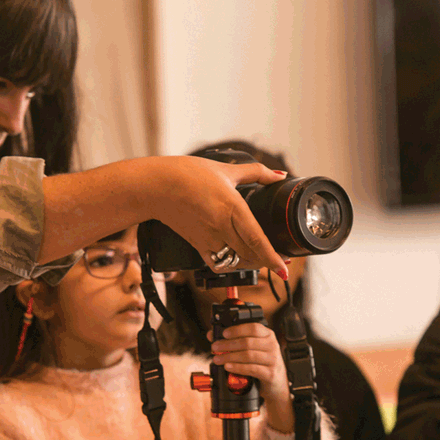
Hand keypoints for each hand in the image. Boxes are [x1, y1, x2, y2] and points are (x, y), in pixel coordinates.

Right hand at [151, 157, 287, 277]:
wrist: (156, 186)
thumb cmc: (188, 174)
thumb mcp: (227, 170)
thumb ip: (257, 173)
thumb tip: (279, 174)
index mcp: (233, 208)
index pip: (257, 240)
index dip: (272, 258)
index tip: (283, 269)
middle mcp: (221, 227)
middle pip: (250, 255)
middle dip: (267, 262)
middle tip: (279, 261)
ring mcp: (208, 239)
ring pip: (235, 262)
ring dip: (250, 264)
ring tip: (260, 260)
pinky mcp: (197, 245)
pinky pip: (216, 265)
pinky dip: (229, 266)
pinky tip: (235, 260)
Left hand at [210, 323, 293, 432]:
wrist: (276, 382)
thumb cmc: (262, 362)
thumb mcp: (252, 348)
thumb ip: (234, 339)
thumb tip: (212, 334)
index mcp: (268, 335)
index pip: (253, 328)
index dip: (237, 330)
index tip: (224, 333)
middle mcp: (272, 345)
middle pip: (247, 342)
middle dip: (228, 344)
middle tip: (215, 347)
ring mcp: (272, 360)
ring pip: (248, 355)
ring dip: (229, 357)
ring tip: (218, 358)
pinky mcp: (270, 373)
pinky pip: (251, 369)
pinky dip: (237, 368)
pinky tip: (228, 367)